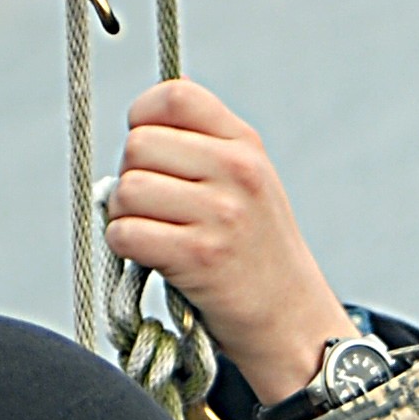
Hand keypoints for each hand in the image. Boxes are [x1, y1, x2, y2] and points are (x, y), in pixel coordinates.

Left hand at [106, 80, 350, 399]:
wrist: (293, 323)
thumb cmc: (256, 253)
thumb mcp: (249, 183)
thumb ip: (203, 145)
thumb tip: (141, 119)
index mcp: (246, 145)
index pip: (174, 96)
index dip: (144, 118)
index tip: (152, 154)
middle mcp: (237, 171)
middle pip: (138, 145)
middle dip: (133, 177)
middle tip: (157, 209)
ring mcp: (221, 214)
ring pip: (126, 190)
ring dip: (125, 216)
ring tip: (156, 234)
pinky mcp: (200, 257)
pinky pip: (126, 234)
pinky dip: (126, 248)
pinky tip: (153, 259)